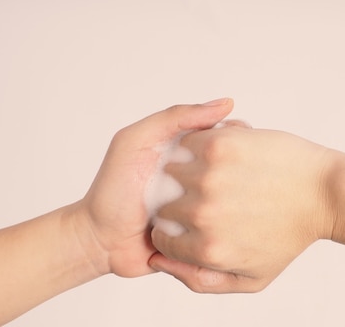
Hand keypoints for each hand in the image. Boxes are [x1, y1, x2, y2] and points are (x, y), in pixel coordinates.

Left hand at [75, 99, 233, 276]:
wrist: (100, 241)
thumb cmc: (113, 188)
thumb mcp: (136, 141)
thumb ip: (174, 117)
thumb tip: (226, 104)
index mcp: (194, 155)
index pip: (233, 139)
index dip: (241, 139)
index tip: (239, 142)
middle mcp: (205, 183)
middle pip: (243, 172)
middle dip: (243, 174)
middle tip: (230, 180)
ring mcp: (207, 213)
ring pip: (241, 206)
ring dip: (237, 207)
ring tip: (223, 207)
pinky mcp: (207, 241)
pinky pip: (228, 235)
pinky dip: (228, 233)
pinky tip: (224, 231)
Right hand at [149, 126, 336, 291]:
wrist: (324, 193)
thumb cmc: (290, 235)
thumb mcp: (251, 278)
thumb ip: (200, 280)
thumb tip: (156, 261)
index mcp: (207, 249)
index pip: (161, 238)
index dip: (176, 229)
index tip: (197, 221)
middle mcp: (203, 214)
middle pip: (164, 206)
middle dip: (180, 202)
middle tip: (210, 196)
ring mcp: (209, 177)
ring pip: (171, 172)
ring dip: (186, 172)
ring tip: (215, 174)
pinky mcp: (218, 145)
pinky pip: (186, 143)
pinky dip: (196, 146)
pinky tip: (219, 155)